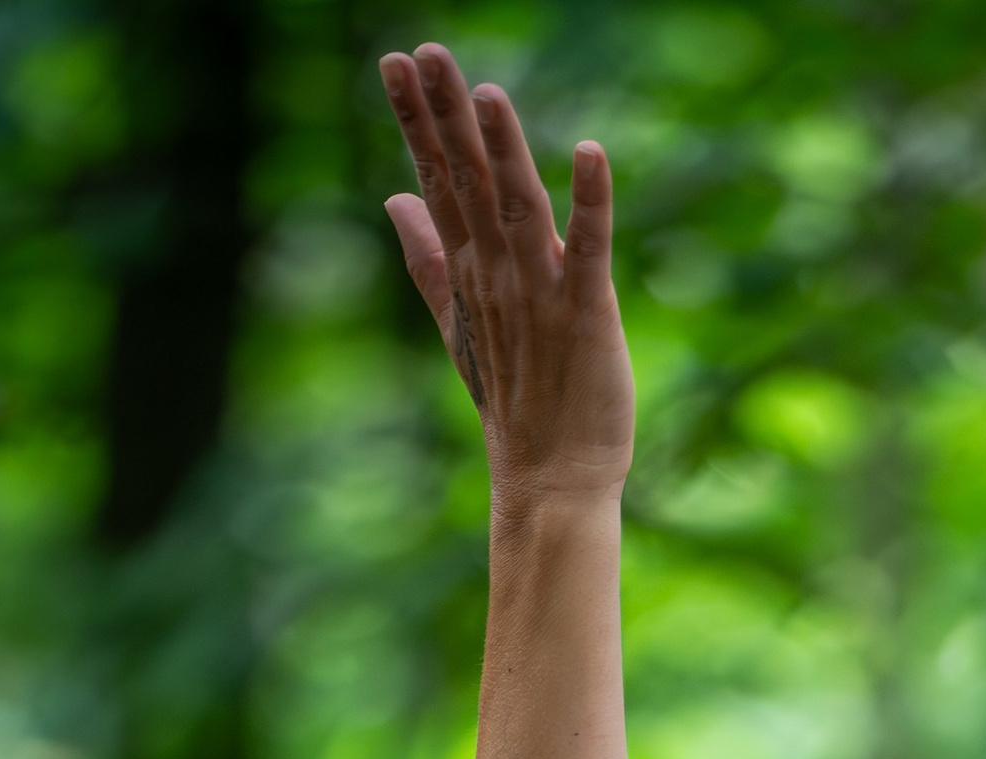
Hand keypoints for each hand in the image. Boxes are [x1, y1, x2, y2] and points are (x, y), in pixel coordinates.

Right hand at [380, 42, 632, 502]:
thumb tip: (395, 199)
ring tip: (486, 91)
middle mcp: (498, 274)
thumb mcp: (460, 321)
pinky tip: (590, 152)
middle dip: (446, 117)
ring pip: (517, 207)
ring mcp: (540, 294)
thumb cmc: (513, 402)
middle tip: (427, 51)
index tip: (398, 61)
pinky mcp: (586, 314)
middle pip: (468, 182)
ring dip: (503, 149)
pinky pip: (589, 250)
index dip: (419, 121)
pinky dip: (590, 203)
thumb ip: (428, 257)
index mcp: (470, 270)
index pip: (438, 181)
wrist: (551, 479)